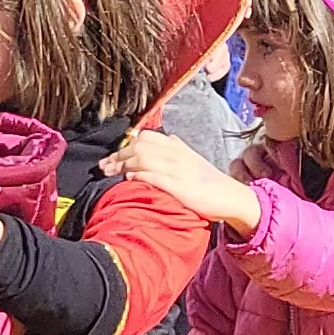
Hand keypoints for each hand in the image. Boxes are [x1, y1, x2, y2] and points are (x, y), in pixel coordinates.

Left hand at [107, 125, 259, 229]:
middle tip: (104, 167)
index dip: (125, 145)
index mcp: (177, 147)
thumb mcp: (194, 158)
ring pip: (142, 159)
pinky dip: (139, 175)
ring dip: (122, 165)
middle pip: (139, 147)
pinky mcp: (179, 187)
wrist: (229, 197)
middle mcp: (176, 154)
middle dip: (118, 156)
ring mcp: (178, 170)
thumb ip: (179, 148)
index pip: (146, 137)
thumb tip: (167, 138)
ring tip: (110, 173)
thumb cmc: (209, 180)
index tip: (112, 156)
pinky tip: (129, 178)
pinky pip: (154, 176)